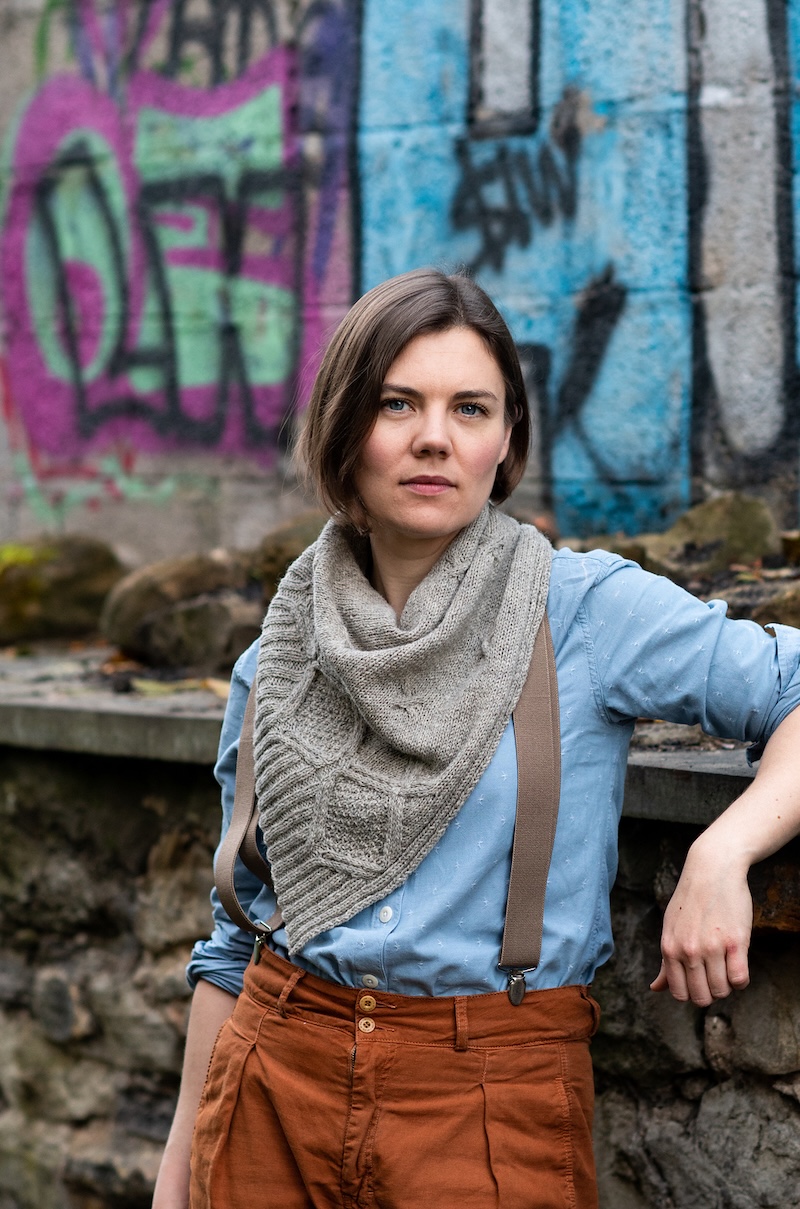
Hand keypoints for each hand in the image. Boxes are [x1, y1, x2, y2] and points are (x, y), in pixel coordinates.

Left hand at [649, 835, 751, 1005]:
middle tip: (715, 974)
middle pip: (702, 997)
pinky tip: (738, 963)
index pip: (680, 993)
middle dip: (710, 993)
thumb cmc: (690, 900)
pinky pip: (740, 979)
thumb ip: (666, 962)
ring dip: (727, 985)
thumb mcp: (671, 928)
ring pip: (722, 990)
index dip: (692, 994)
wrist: (713, 869)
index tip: (699, 981)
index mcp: (669, 948)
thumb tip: (655, 989)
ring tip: (726, 966)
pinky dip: (741, 980)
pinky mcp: (736, 942)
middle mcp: (688, 950)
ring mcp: (712, 947)